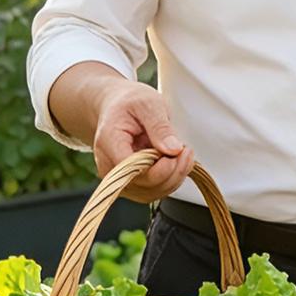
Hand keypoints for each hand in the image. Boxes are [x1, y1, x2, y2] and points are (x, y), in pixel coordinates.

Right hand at [91, 82, 195, 204]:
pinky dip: (170, 179)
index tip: (178, 151)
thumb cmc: (129, 103)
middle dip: (172, 171)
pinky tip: (177, 162)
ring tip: (184, 153)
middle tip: (186, 150)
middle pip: (144, 184)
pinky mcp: (131, 183)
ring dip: (174, 176)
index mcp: (109, 143)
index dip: (159, 167)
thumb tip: (173, 149)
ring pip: (151, 192)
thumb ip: (160, 126)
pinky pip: (153, 190)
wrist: (117, 107)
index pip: (132, 170)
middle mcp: (109, 166)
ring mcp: (120, 178)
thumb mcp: (147, 103)